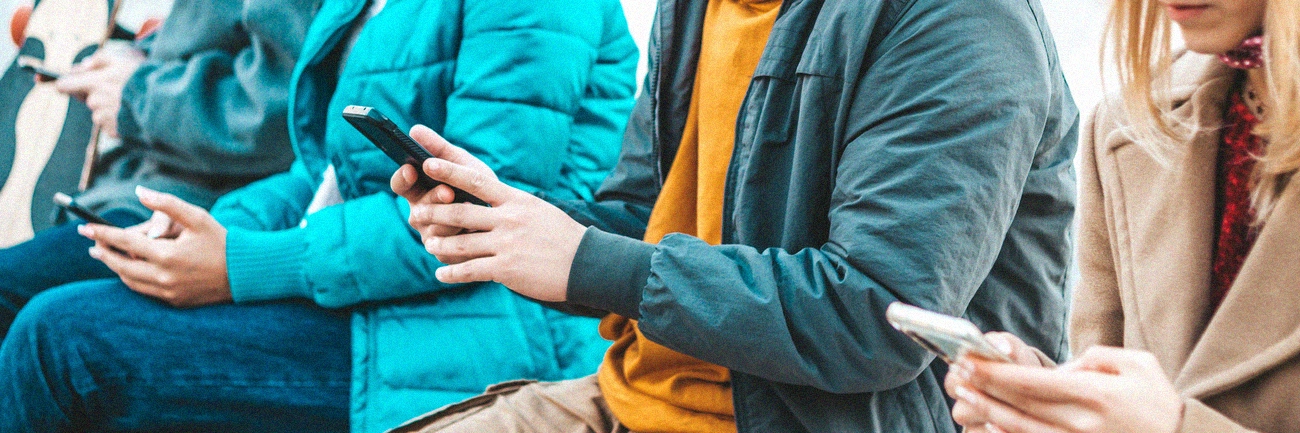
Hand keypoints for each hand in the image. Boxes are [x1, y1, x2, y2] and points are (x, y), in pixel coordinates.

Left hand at [54, 46, 145, 137]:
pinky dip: (118, 121)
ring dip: (109, 110)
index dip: (65, 84)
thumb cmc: (144, 80)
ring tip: (129, 104)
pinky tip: (131, 115)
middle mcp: (96, 101)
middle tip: (115, 92)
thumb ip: (100, 59)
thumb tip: (83, 65)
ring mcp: (104, 117)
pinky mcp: (113, 130)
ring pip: (99, 113)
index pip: (65, 85)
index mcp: (95, 83)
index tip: (67, 84)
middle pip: (87, 100)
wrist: (162, 103)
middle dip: (96, 96)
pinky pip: (110, 125)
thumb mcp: (123, 61)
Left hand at [80, 186, 231, 306]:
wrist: (244, 273)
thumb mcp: (197, 217)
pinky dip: (132, 280)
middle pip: (120, 265)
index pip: (124, 242)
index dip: (102, 234)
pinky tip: (130, 270)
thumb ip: (166, 204)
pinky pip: (144, 291)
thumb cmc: (221, 241)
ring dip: (116, 268)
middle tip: (93, 244)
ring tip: (107, 256)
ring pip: (130, 281)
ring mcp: (168, 292)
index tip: (84, 228)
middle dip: (103, 253)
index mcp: (167, 255)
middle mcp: (163, 277)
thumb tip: (139, 192)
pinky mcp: (174, 301)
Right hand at [390, 125, 498, 238]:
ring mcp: (431, 236)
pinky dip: (463, 238)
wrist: (507, 218)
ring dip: (451, 220)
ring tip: (471, 213)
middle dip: (433, 199)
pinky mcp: (445, 254)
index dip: (403, 177)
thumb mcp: (463, 164)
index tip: (411, 168)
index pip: (401, 184)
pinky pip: (447, 248)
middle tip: (448, 192)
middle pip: (417, 209)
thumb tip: (416, 129)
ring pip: (432, 230)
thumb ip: (440, 149)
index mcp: (420, 190)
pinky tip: (476, 231)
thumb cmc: (478, 186)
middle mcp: (421, 214)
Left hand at [404, 147, 586, 301]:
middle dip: (435, 212)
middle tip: (417, 213)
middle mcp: (509, 219)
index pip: (476, 181)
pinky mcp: (507, 269)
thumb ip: (512, 205)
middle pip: (461, 212)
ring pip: (461, 243)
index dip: (449, 171)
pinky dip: (452, 273)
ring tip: (428, 244)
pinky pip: (471, 270)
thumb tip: (490, 200)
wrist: (587, 263)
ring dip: (439, 244)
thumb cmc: (563, 236)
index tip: (427, 163)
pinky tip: (441, 275)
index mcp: (516, 200)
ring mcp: (507, 245)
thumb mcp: (539, 210)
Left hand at [950, 346, 1182, 432]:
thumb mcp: (1137, 364)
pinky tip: (991, 424)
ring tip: (965, 396)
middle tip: (957, 373)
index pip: (1032, 381)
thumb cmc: (1158, 401)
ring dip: (988, 412)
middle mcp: (1081, 423)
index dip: (996, 372)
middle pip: (1019, 405)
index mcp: (1094, 394)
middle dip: (984, 388)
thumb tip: (1060, 367)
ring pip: (1020, 429)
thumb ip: (1094, 358)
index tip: (971, 360)